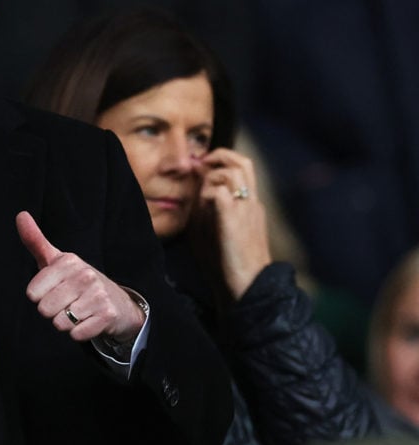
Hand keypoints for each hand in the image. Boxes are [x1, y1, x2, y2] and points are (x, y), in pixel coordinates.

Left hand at [16, 211, 145, 342]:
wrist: (118, 301)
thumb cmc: (78, 281)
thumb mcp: (57, 260)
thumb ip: (35, 240)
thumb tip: (20, 215)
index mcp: (68, 261)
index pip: (32, 293)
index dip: (40, 296)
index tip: (54, 290)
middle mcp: (85, 275)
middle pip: (45, 310)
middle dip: (52, 311)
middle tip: (67, 302)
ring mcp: (98, 295)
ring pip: (60, 323)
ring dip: (66, 322)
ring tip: (78, 311)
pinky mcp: (107, 315)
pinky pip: (76, 334)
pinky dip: (79, 332)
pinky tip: (88, 321)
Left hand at [196, 148, 271, 298]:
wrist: (245, 288)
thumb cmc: (226, 263)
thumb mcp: (213, 229)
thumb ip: (206, 206)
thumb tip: (194, 183)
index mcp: (249, 205)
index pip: (241, 168)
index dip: (219, 161)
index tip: (200, 166)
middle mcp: (251, 203)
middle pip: (243, 162)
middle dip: (219, 156)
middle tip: (200, 165)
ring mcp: (245, 210)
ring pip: (232, 172)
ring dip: (211, 178)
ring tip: (201, 195)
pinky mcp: (233, 220)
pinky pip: (218, 192)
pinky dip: (206, 194)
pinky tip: (201, 210)